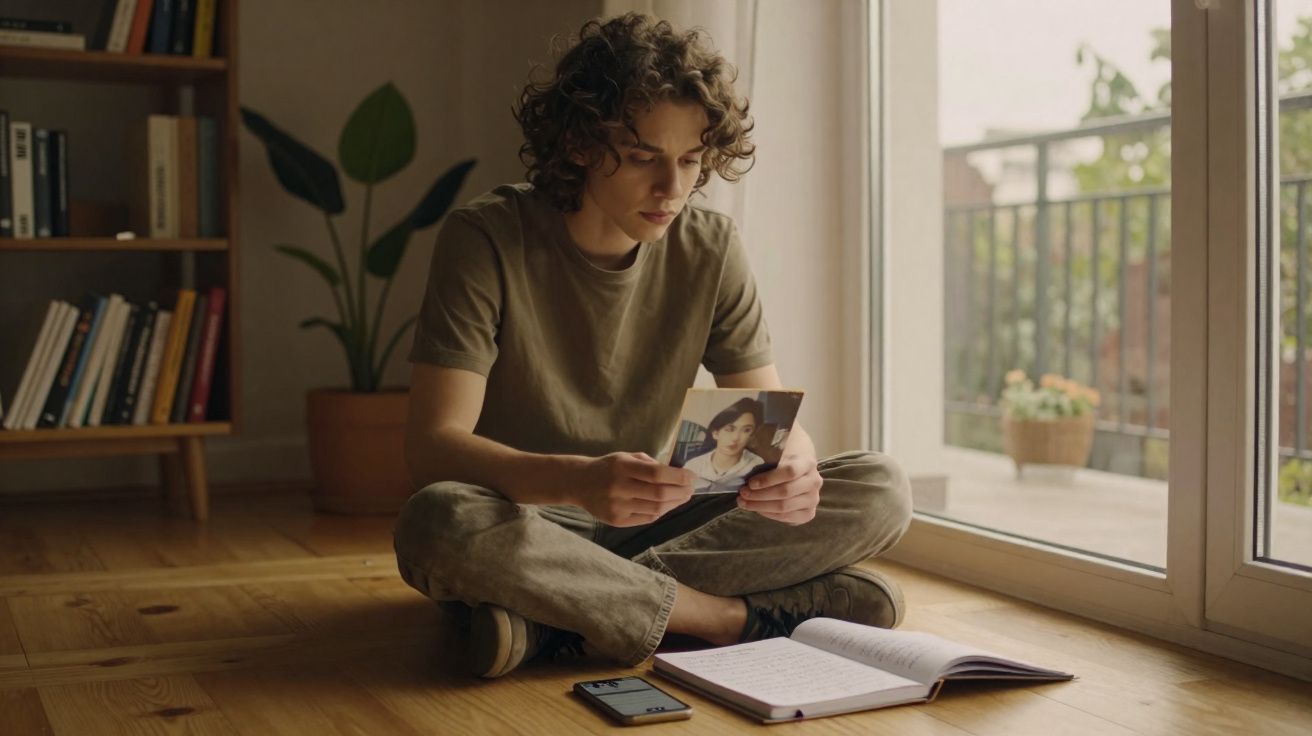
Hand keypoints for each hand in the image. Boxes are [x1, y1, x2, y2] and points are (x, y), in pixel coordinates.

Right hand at [572, 452, 696, 526]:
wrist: (579, 483)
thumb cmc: (608, 467)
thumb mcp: (626, 457)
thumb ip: (650, 464)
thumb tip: (678, 474)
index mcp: (622, 466)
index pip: (657, 473)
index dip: (678, 476)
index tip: (692, 476)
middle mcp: (619, 487)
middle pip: (659, 493)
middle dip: (681, 491)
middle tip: (691, 489)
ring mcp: (618, 506)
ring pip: (655, 509)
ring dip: (674, 503)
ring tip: (683, 497)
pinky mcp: (617, 520)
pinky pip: (646, 518)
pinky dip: (660, 512)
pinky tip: (667, 506)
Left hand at [737, 450, 821, 524]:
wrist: (801, 464)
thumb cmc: (785, 454)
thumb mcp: (779, 449)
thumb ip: (768, 456)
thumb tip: (744, 464)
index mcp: (808, 463)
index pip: (789, 472)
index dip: (768, 479)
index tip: (750, 482)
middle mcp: (814, 482)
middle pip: (785, 492)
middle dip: (759, 495)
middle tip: (742, 493)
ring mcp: (813, 499)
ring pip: (784, 507)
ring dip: (760, 506)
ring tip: (744, 502)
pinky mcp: (808, 513)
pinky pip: (786, 518)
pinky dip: (768, 514)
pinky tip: (757, 509)